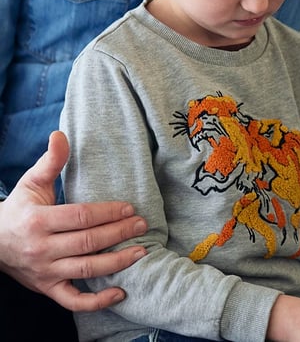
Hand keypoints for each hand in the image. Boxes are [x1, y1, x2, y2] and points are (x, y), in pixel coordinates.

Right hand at [0, 131, 147, 310]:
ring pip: (86, 271)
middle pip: (87, 243)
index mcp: (37, 221)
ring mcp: (44, 272)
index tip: (130, 207)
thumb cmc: (19, 210)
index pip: (80, 217)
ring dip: (117, 263)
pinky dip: (96, 302)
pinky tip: (121, 293)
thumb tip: (61, 134)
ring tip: (142, 252)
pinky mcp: (47, 288)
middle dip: (118, 233)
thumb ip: (50, 161)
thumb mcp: (31, 183)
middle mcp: (41, 249)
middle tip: (142, 225)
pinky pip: (73, 301)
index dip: (107, 213)